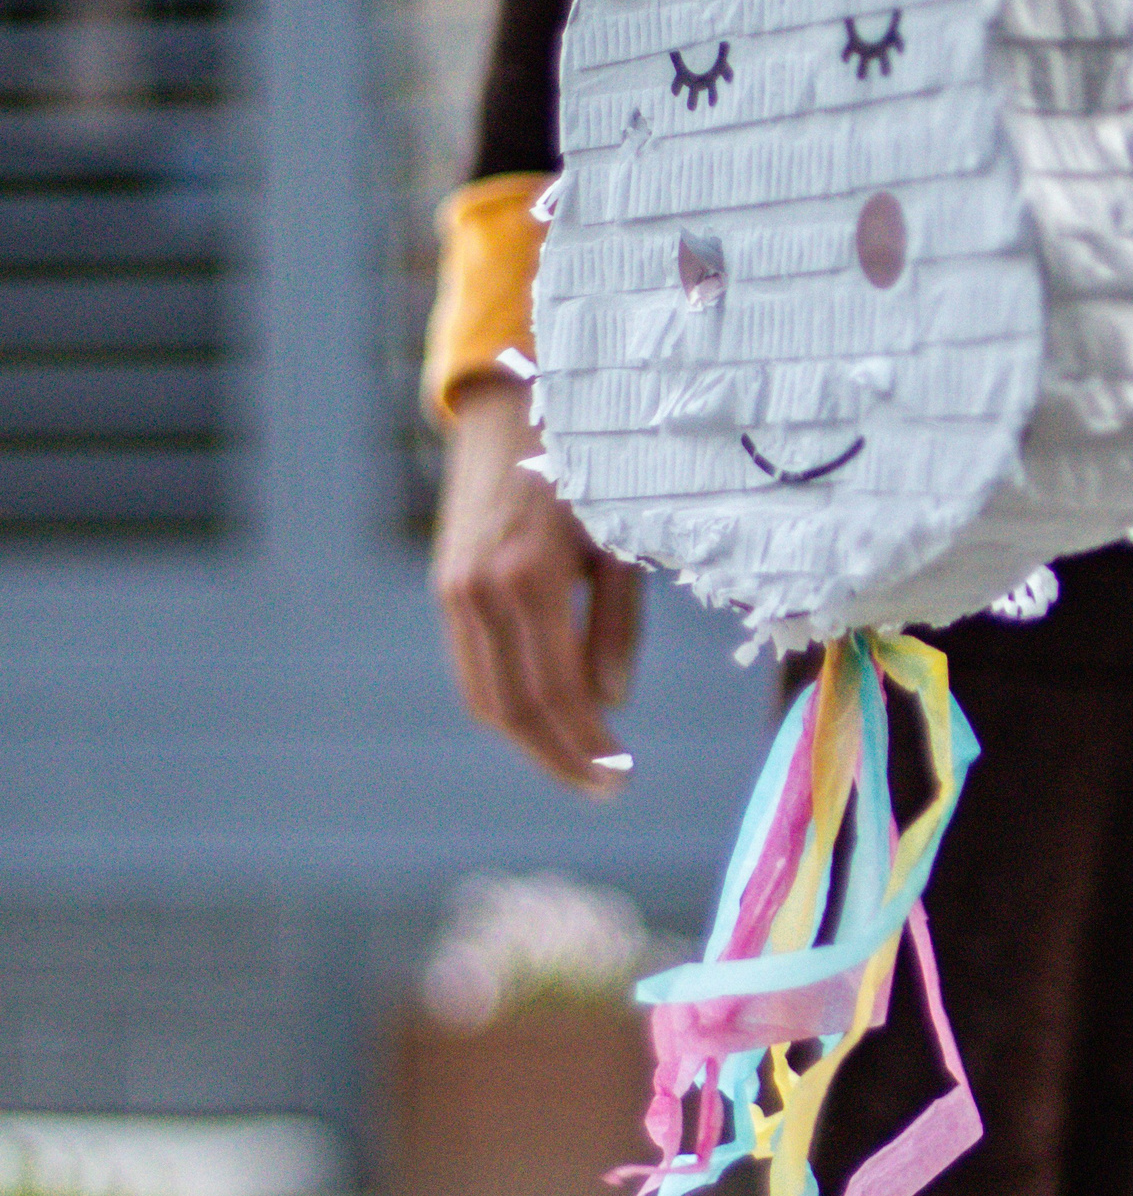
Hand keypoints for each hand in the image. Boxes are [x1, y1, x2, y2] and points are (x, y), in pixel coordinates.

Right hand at [431, 376, 641, 794]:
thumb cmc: (589, 470)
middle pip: (515, 708)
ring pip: (485, 695)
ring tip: (580, 764)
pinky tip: (545, 721)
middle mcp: (482, 590)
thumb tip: (609, 702)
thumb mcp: (620, 541)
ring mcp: (456, 590)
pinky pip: (472, 666)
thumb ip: (616, 625)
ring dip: (532, 740)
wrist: (512, 409)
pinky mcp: (448, 587)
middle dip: (561, 756)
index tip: (622, 774)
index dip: (588, 742)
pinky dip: (505, 703)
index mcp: (531, 578)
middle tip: (607, 786)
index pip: (557, 690)